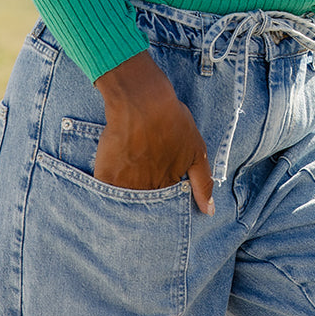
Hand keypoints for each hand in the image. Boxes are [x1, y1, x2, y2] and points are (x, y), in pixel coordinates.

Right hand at [94, 51, 214, 213]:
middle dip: (144, 197)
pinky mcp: (106, 176)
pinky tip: (113, 173)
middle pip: (144, 206)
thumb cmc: (173, 122)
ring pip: (124, 202)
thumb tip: (209, 212)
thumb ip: (203, 183)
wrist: (143, 103)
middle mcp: (147, 190)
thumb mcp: (197, 151)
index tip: (160, 183)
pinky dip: (108, 187)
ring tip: (129, 174)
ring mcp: (125, 185)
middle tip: (143, 175)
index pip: (165, 205)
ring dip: (127, 193)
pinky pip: (105, 192)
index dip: (163, 195)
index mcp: (167, 186)